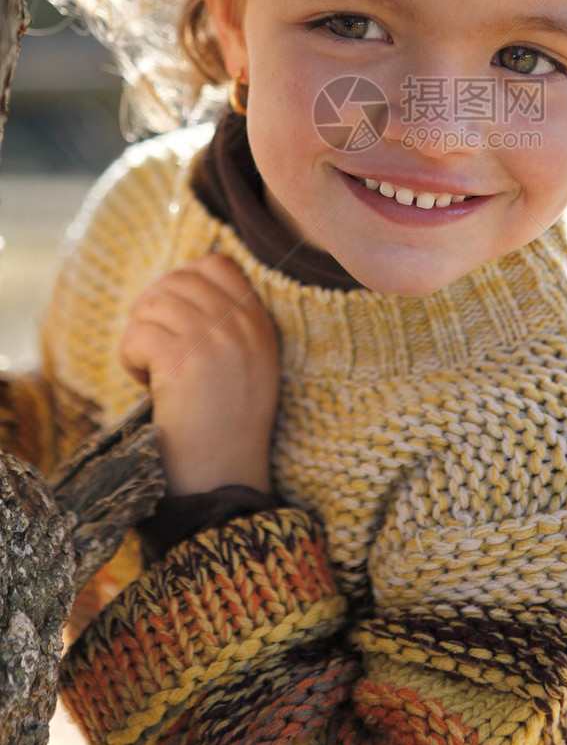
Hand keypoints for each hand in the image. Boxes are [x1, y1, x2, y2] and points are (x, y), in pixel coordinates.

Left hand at [120, 254, 279, 495]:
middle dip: (153, 309)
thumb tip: (175, 286)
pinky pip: (137, 334)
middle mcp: (241, 326)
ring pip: (153, 303)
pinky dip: (130, 358)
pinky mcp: (183, 361)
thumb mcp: (247, 366)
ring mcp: (214, 340)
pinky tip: (145, 384)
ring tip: (150, 368)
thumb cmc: (224, 429)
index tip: (173, 319)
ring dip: (139, 334)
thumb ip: (229, 324)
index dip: (183, 281)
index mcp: (259, 324)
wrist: (224, 480)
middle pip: (177, 279)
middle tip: (153, 348)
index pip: (216, 264)